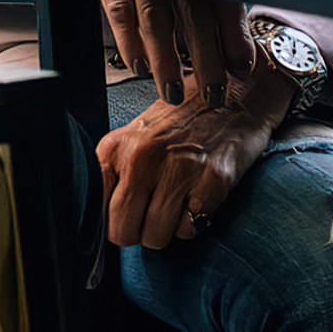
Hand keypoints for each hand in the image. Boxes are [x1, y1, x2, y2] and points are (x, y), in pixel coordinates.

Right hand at [96, 0, 252, 108]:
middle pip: (195, 14)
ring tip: (173, 92)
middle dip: (206, 58)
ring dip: (166, 59)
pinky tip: (138, 65)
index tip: (242, 68)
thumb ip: (218, 7)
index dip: (235, 37)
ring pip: (157, 17)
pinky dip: (129, 41)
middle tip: (213, 93)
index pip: (225, 1)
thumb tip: (238, 58)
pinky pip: (120, 10)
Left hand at [98, 61, 291, 248]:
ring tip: (178, 200)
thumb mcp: (137, 135)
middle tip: (153, 212)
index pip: (96, 212)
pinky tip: (198, 194)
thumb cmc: (184, 119)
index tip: (127, 215)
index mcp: (117, 147)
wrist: (236, 94)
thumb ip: (115, 172)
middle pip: (123, 232)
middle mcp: (143, 157)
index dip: (112, 220)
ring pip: (155, 237)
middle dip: (138, 231)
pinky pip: (188, 230)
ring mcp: (178, 169)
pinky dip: (193, 221)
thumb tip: (99, 222)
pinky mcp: (212, 181)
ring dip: (167, 229)